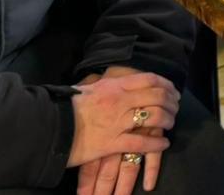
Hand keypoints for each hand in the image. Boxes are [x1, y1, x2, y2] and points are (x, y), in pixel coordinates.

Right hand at [69, 66, 178, 192]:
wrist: (48, 127)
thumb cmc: (64, 108)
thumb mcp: (86, 89)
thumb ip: (103, 85)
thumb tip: (112, 81)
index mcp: (113, 86)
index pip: (149, 79)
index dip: (166, 84)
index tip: (173, 90)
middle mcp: (119, 101)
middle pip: (157, 97)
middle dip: (171, 102)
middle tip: (175, 108)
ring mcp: (117, 122)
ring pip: (154, 118)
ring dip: (167, 121)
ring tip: (170, 124)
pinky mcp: (113, 143)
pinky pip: (142, 143)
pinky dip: (157, 144)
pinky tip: (163, 144)